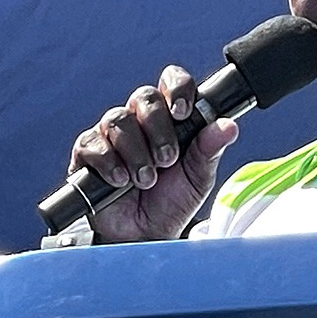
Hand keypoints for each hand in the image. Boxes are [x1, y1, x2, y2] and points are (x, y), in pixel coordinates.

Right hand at [67, 65, 237, 242]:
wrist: (145, 235)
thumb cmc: (172, 202)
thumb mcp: (198, 177)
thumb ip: (210, 149)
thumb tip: (229, 125)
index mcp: (170, 118)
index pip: (171, 82)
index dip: (176, 89)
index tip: (183, 113)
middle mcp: (139, 120)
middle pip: (144, 97)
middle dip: (159, 129)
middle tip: (168, 160)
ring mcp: (111, 135)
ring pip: (118, 119)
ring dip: (137, 152)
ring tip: (147, 179)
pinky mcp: (87, 154)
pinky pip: (93, 144)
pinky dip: (110, 163)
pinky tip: (122, 180)